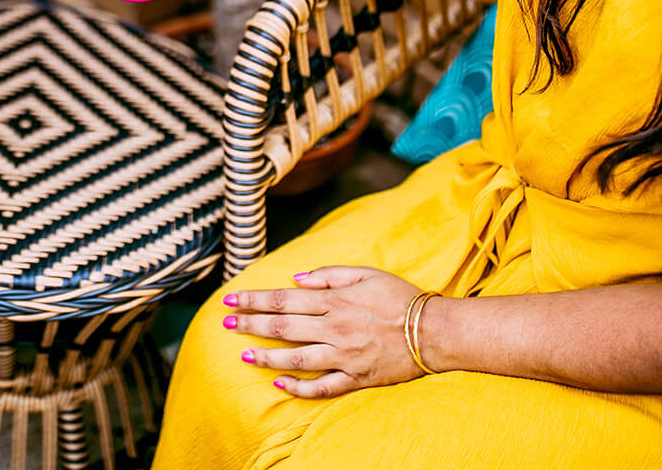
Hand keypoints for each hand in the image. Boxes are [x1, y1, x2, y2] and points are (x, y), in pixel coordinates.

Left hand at [222, 266, 427, 398]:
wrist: (436, 331)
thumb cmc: (400, 298)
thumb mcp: (366, 273)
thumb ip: (328, 274)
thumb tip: (295, 279)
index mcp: (335, 300)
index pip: (283, 299)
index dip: (254, 300)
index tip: (230, 299)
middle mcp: (335, 328)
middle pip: (283, 327)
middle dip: (250, 324)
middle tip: (225, 323)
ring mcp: (345, 355)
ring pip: (297, 359)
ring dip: (267, 357)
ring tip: (243, 355)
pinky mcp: (357, 377)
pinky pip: (323, 387)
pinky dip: (299, 388)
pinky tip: (279, 384)